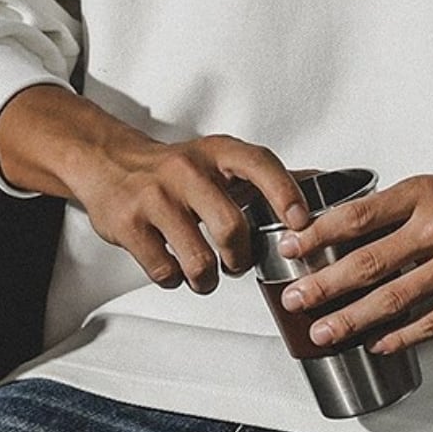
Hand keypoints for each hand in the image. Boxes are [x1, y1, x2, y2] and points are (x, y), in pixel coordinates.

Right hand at [0, 86, 308, 292]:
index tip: (300, 222)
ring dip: (208, 278)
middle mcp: (187, 170)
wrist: (110, 163)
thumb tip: (321, 181)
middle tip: (238, 262)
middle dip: (240, 256)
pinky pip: (164, 270)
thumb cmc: (177, 168)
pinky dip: (175, 279)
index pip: (260, 164)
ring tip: (206, 274)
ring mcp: (154, 197)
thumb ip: (267, 176)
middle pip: (230, 225)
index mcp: (217, 152)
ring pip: (197, 258)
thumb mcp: (221, 160)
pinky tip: (175, 267)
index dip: (285, 193)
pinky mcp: (128, 225)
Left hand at [274, 157, 432, 354]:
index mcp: (426, 195)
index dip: (319, 234)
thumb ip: (400, 210)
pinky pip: (432, 322)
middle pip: (367, 262)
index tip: (291, 247)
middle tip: (294, 300)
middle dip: (324, 285)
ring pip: (393, 298)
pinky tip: (376, 344)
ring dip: (352, 319)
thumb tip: (349, 232)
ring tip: (323, 331)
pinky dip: (400, 336)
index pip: (358, 216)